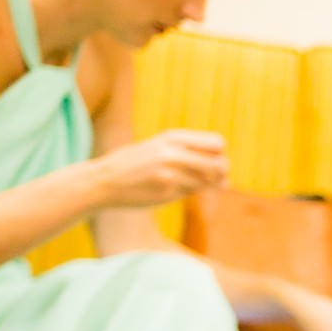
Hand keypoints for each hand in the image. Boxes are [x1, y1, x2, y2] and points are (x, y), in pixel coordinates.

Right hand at [96, 128, 228, 208]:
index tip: (213, 161)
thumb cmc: (136, 163)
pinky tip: (173, 190)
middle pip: (219, 164)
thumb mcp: (160, 147)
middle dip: (222, 174)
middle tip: (216, 180)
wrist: (105, 180)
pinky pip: (190, 193)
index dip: (220, 154)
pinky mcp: (167, 192)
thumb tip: (226, 171)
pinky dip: (188, 193)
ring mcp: (170, 173)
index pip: (218, 143)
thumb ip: (189, 152)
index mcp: (173, 137)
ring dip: (206, 186)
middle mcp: (174, 152)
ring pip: (207, 181)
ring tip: (190, 184)